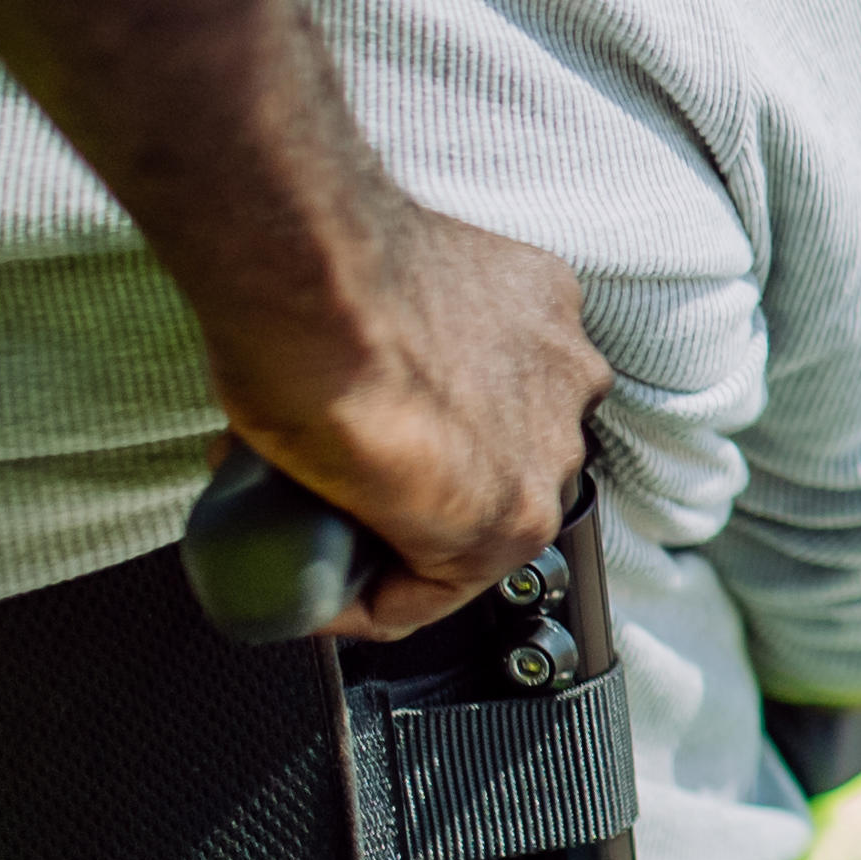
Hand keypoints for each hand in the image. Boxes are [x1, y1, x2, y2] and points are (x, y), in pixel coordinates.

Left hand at [209, 193, 609, 638]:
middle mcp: (558, 456)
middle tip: (346, 475)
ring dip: (460, 417)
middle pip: (484, 500)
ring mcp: (560, 372)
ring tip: (385, 396)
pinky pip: (516, 341)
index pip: (434, 587)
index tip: (325, 563)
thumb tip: (307, 517)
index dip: (366, 582)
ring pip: (513, 418)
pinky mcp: (551, 298)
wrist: (310, 272)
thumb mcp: (300, 498)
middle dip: (417, 495)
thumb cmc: (302, 379)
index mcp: (509, 527)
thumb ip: (335, 523)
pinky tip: (420, 335)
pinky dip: (476, 342)